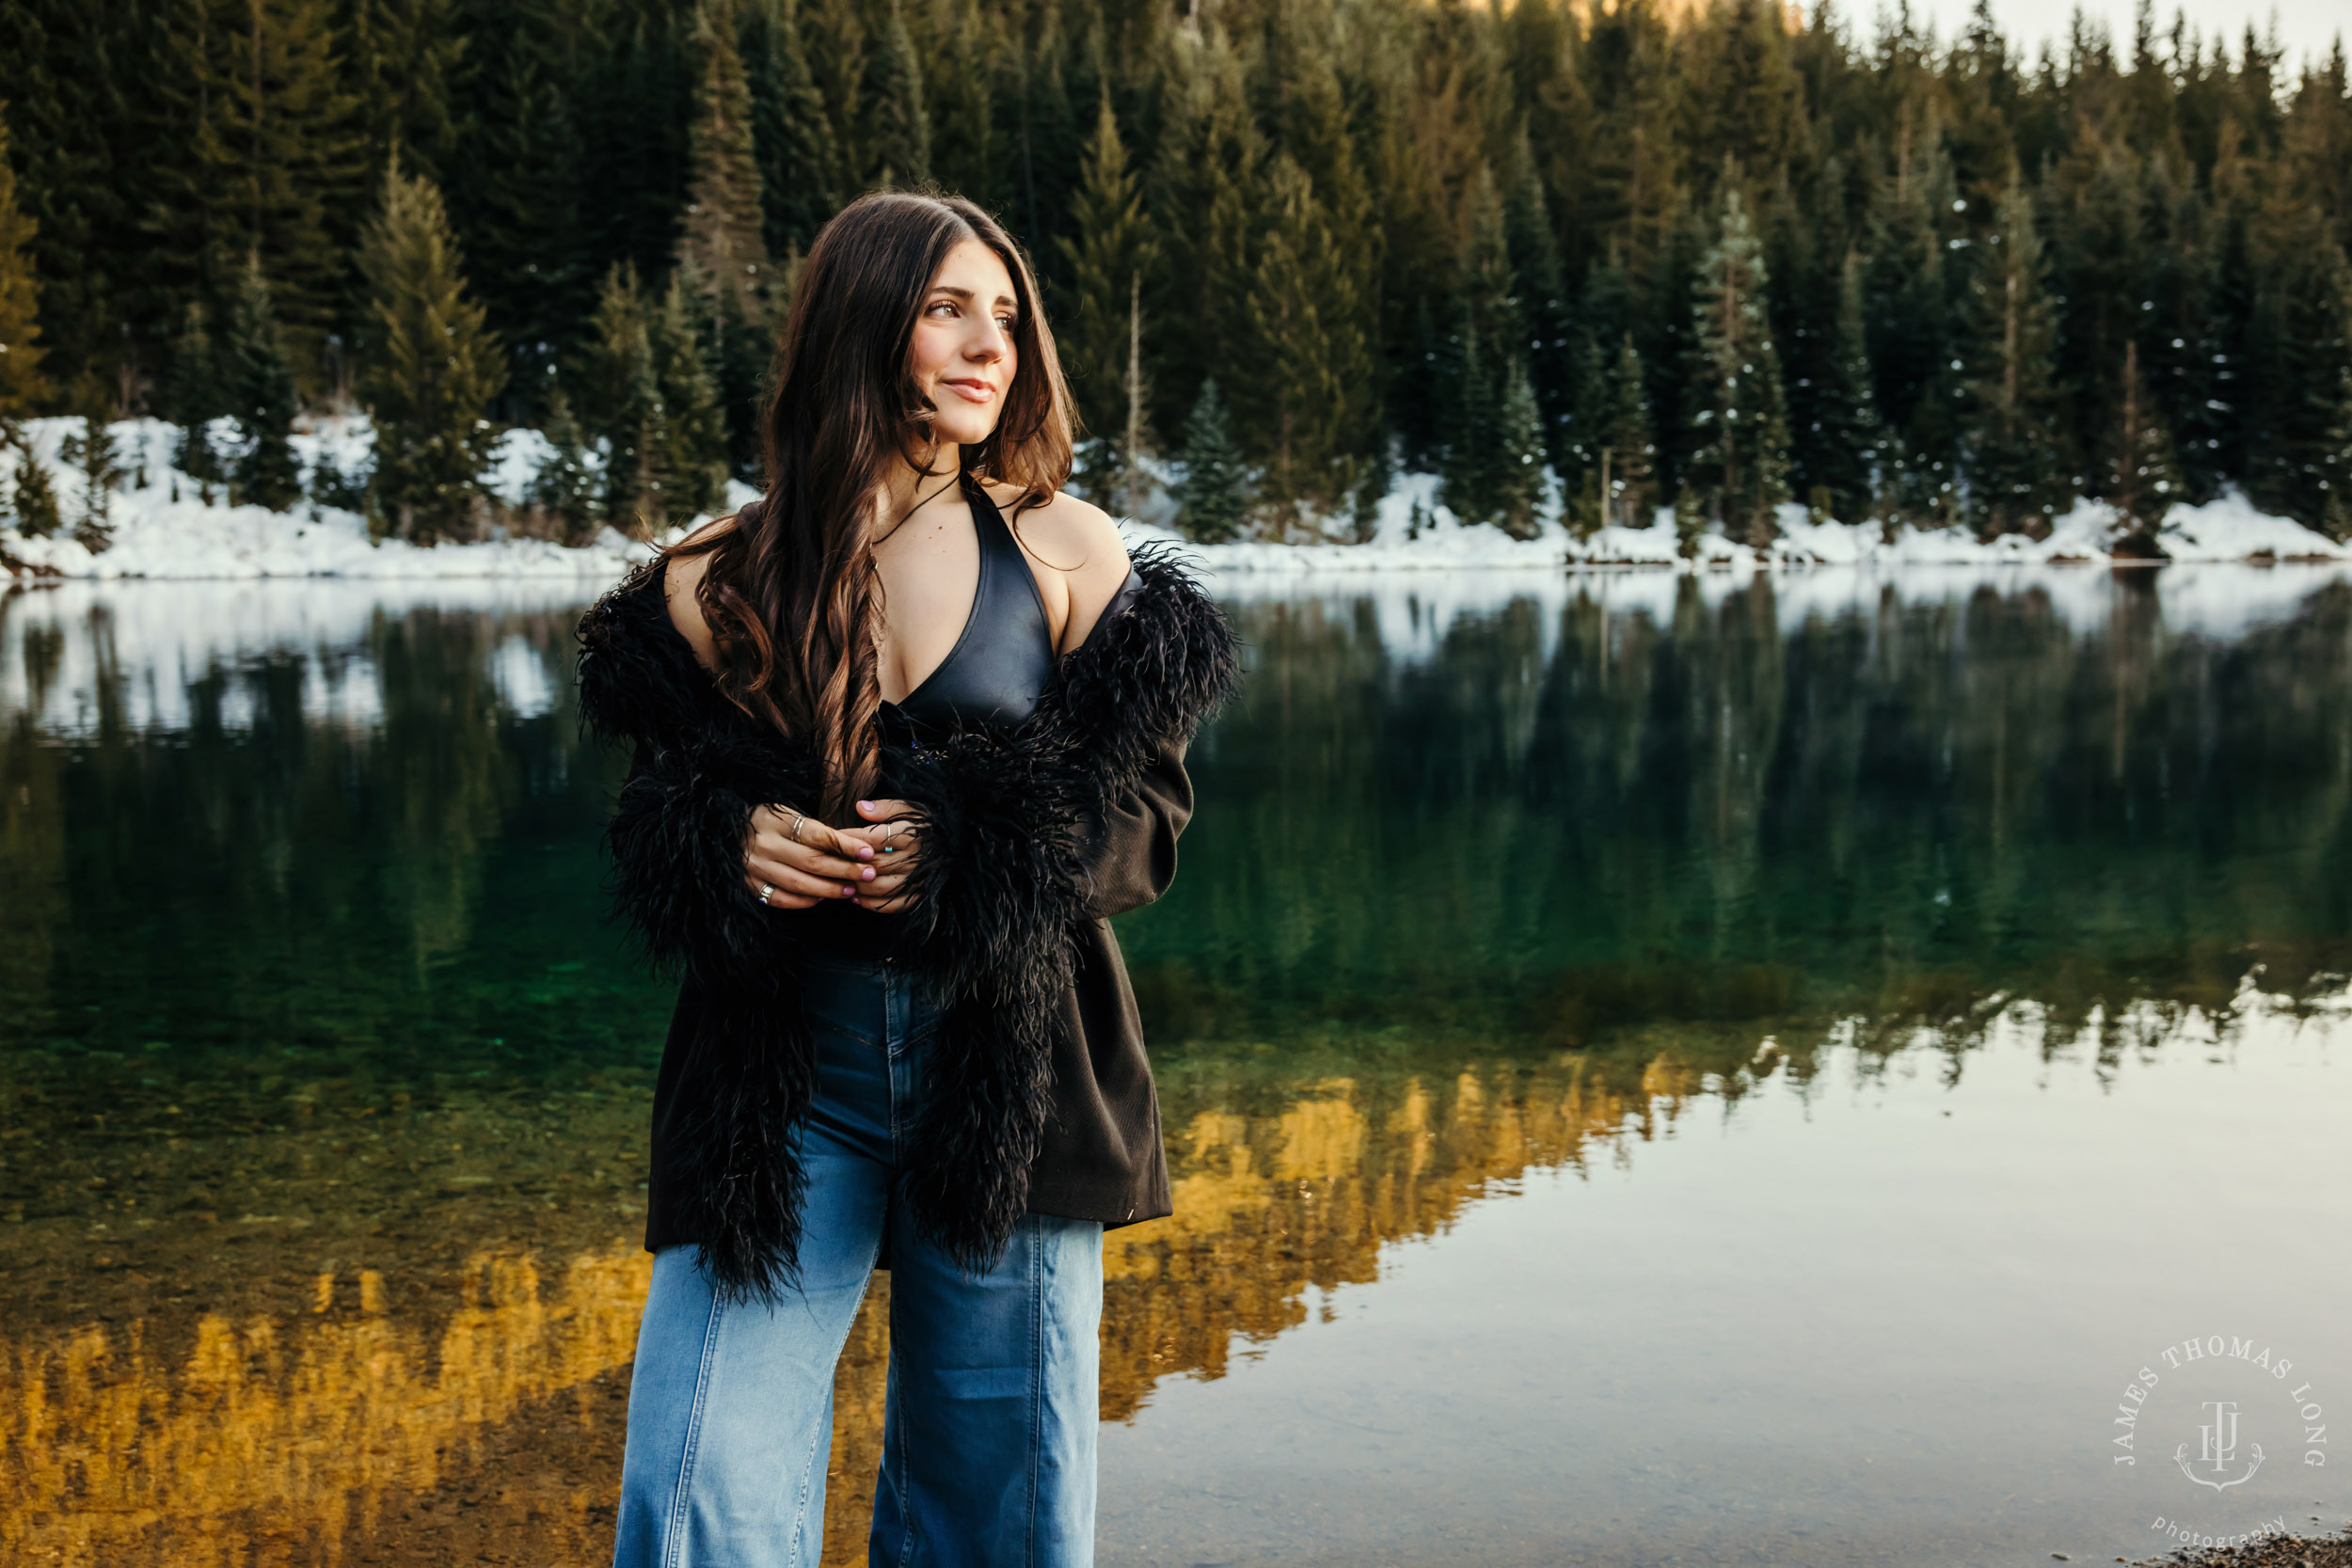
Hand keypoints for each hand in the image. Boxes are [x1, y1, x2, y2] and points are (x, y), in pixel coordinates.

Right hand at [742, 802, 878, 908]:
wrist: (721, 831)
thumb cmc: (764, 820)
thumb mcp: (785, 812)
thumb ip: (814, 828)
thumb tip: (853, 846)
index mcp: (775, 820)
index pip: (818, 835)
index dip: (846, 845)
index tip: (868, 852)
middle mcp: (764, 844)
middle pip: (812, 862)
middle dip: (845, 870)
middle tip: (868, 874)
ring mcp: (754, 867)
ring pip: (799, 884)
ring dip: (829, 889)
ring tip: (850, 889)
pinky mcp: (749, 885)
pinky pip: (781, 899)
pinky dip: (805, 901)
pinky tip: (822, 898)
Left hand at [840, 798, 926, 911]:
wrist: (954, 846)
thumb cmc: (926, 825)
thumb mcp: (910, 809)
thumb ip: (885, 807)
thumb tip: (860, 807)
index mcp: (912, 835)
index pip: (873, 838)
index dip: (850, 838)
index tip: (832, 837)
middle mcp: (916, 860)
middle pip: (874, 865)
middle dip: (849, 864)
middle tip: (829, 862)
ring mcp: (917, 880)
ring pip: (880, 887)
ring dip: (857, 886)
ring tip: (840, 880)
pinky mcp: (918, 895)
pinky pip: (892, 904)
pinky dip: (871, 904)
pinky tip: (856, 897)